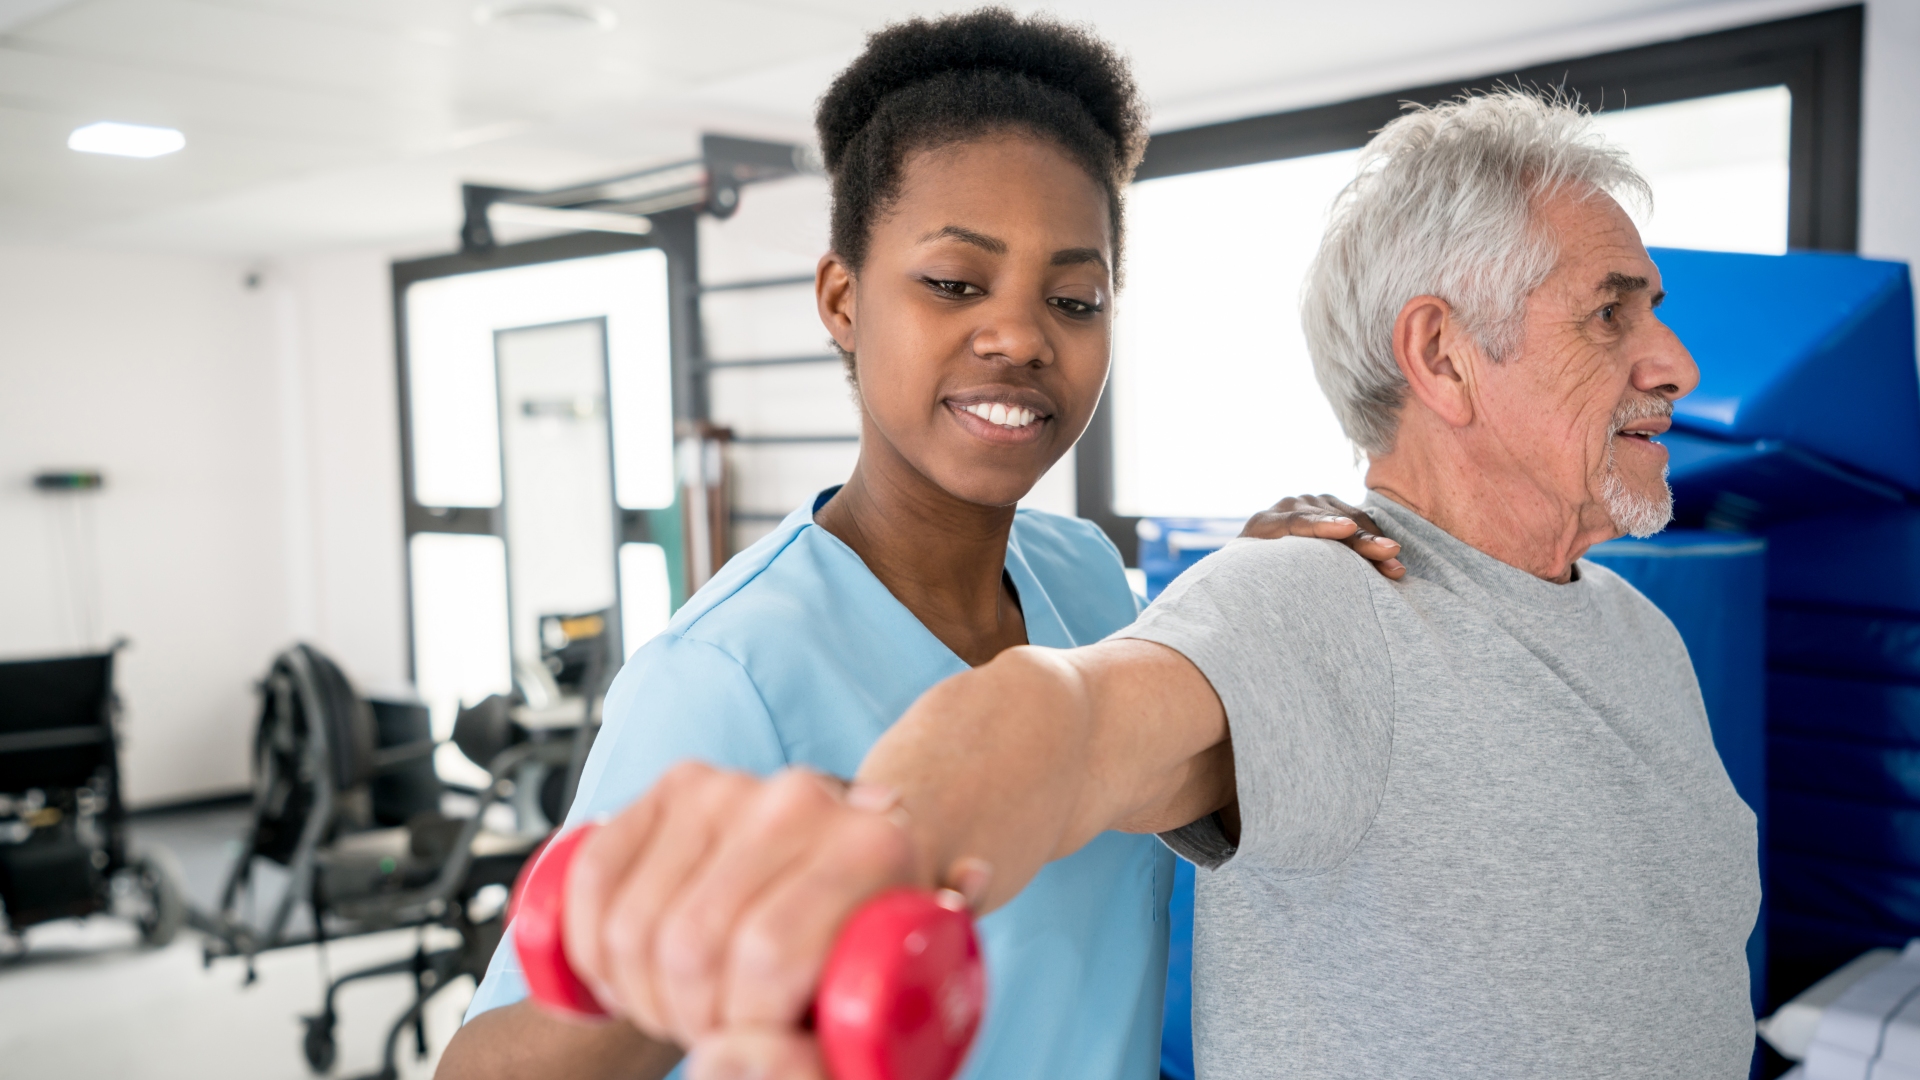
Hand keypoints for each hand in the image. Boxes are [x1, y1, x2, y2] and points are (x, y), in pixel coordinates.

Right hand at [559, 763, 929, 1072]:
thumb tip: (729, 1053)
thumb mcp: (866, 1032)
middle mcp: (802, 799)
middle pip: (692, 944)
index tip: (754, 1039)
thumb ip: (810, 1063)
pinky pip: (593, 876)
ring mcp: (732, 784)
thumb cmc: (859, 965)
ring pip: (633, 923)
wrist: (848, 885)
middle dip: (687, 1014)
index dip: (740, 1022)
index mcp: (872, 847)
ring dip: (638, 990)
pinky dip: (590, 945)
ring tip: (683, 1002)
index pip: (766, 954)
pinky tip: (625, 969)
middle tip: (713, 1029)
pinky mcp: (675, 785)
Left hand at [1239, 494, 1404, 578]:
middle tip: (1390, 553)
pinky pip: (1358, 518)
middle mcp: (1287, 507)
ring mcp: (1309, 503)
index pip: (1295, 521)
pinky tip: (1389, 558)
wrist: (1256, 560)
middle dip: (1362, 540)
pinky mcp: (1329, 505)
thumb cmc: (1257, 580)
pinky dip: (1374, 538)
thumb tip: (1299, 609)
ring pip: (1350, 519)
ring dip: (1375, 544)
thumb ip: (1278, 582)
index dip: (1321, 525)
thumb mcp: (1260, 583)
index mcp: (1264, 525)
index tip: (1347, 528)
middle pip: (1330, 521)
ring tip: (1396, 569)